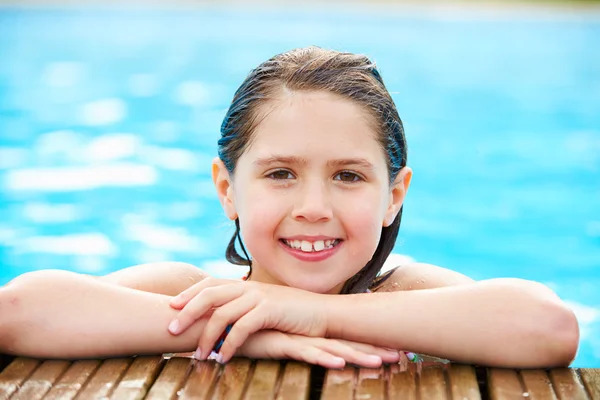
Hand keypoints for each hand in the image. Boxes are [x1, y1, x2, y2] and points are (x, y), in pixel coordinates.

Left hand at [168, 278, 327, 362]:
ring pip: (222, 314)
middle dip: (187, 312)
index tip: (170, 306)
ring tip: (198, 355)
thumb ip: (244, 306)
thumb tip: (223, 317)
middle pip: (209, 295)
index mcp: (245, 284)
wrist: (322, 312)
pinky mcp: (269, 311)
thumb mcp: (264, 304)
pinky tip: (223, 358)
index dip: (189, 294)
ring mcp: (259, 297)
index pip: (210, 284)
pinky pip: (241, 328)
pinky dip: (229, 344)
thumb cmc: (292, 313)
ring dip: (207, 336)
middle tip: (170, 330)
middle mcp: (249, 287)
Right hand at [234, 330, 400, 368]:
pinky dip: (323, 357)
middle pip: (346, 343)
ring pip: (333, 348)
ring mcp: (295, 337)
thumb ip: (289, 342)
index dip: (365, 345)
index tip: (389, 350)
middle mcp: (307, 334)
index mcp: (309, 334)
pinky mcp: (280, 342)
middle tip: (402, 355)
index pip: (343, 340)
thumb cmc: (248, 331)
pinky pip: (305, 352)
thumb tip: (304, 346)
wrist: (222, 318)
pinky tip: (339, 361)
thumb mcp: (274, 339)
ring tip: (383, 361)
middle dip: (373, 349)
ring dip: (358, 355)